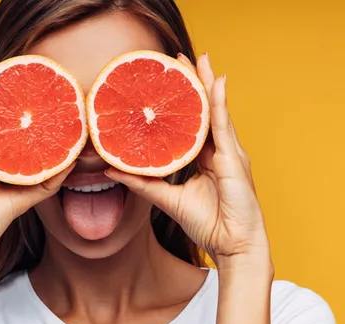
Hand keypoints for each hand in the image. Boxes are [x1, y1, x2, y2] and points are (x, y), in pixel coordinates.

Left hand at [105, 53, 270, 271]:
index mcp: (205, 159)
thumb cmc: (208, 225)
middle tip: (178, 57)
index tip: (168, 79)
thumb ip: (143, 182)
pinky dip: (218, 102)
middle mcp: (219, 151)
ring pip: (214, 110)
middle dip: (193, 82)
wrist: (234, 246)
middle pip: (204, 110)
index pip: (192, 123)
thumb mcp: (168, 200)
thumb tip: (110, 170)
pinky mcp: (234, 158)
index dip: (181, 101)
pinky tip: (215, 81)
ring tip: (198, 58)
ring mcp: (229, 152)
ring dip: (206, 82)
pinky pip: (223, 125)